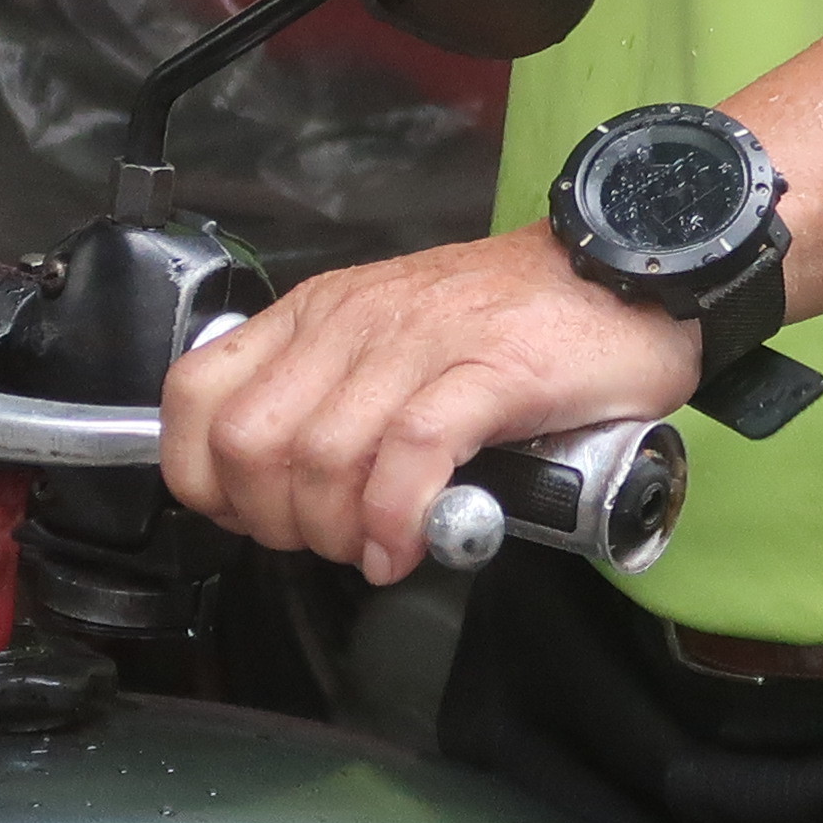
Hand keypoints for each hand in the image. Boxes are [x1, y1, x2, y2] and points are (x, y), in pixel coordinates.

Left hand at [161, 233, 701, 584]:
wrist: (627, 275)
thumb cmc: (516, 323)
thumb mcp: (393, 346)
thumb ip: (332, 403)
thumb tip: (278, 494)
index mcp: (319, 315)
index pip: (196, 394)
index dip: (203, 476)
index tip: (250, 515)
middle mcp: (354, 322)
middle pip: (248, 442)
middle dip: (271, 519)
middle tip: (325, 540)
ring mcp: (420, 342)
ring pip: (318, 455)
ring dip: (337, 531)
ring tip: (376, 547)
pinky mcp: (488, 371)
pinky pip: (409, 455)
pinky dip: (398, 519)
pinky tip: (411, 544)